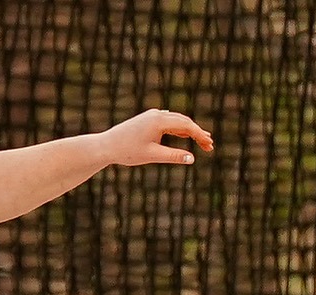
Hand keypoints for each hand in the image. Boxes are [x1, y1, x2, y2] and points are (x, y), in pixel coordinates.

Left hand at [99, 109, 214, 166]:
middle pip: (184, 121)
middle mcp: (157, 114)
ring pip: (177, 121)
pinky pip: (168, 122)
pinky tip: (186, 135)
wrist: (105, 145)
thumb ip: (172, 156)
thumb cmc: (126, 151)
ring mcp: (152, 115)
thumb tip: (192, 159)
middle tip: (210, 146)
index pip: (186, 125)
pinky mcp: (148, 119)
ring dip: (189, 131)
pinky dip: (179, 129)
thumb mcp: (151, 155)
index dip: (200, 135)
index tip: (209, 145)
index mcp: (159, 121)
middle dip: (198, 133)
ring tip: (203, 141)